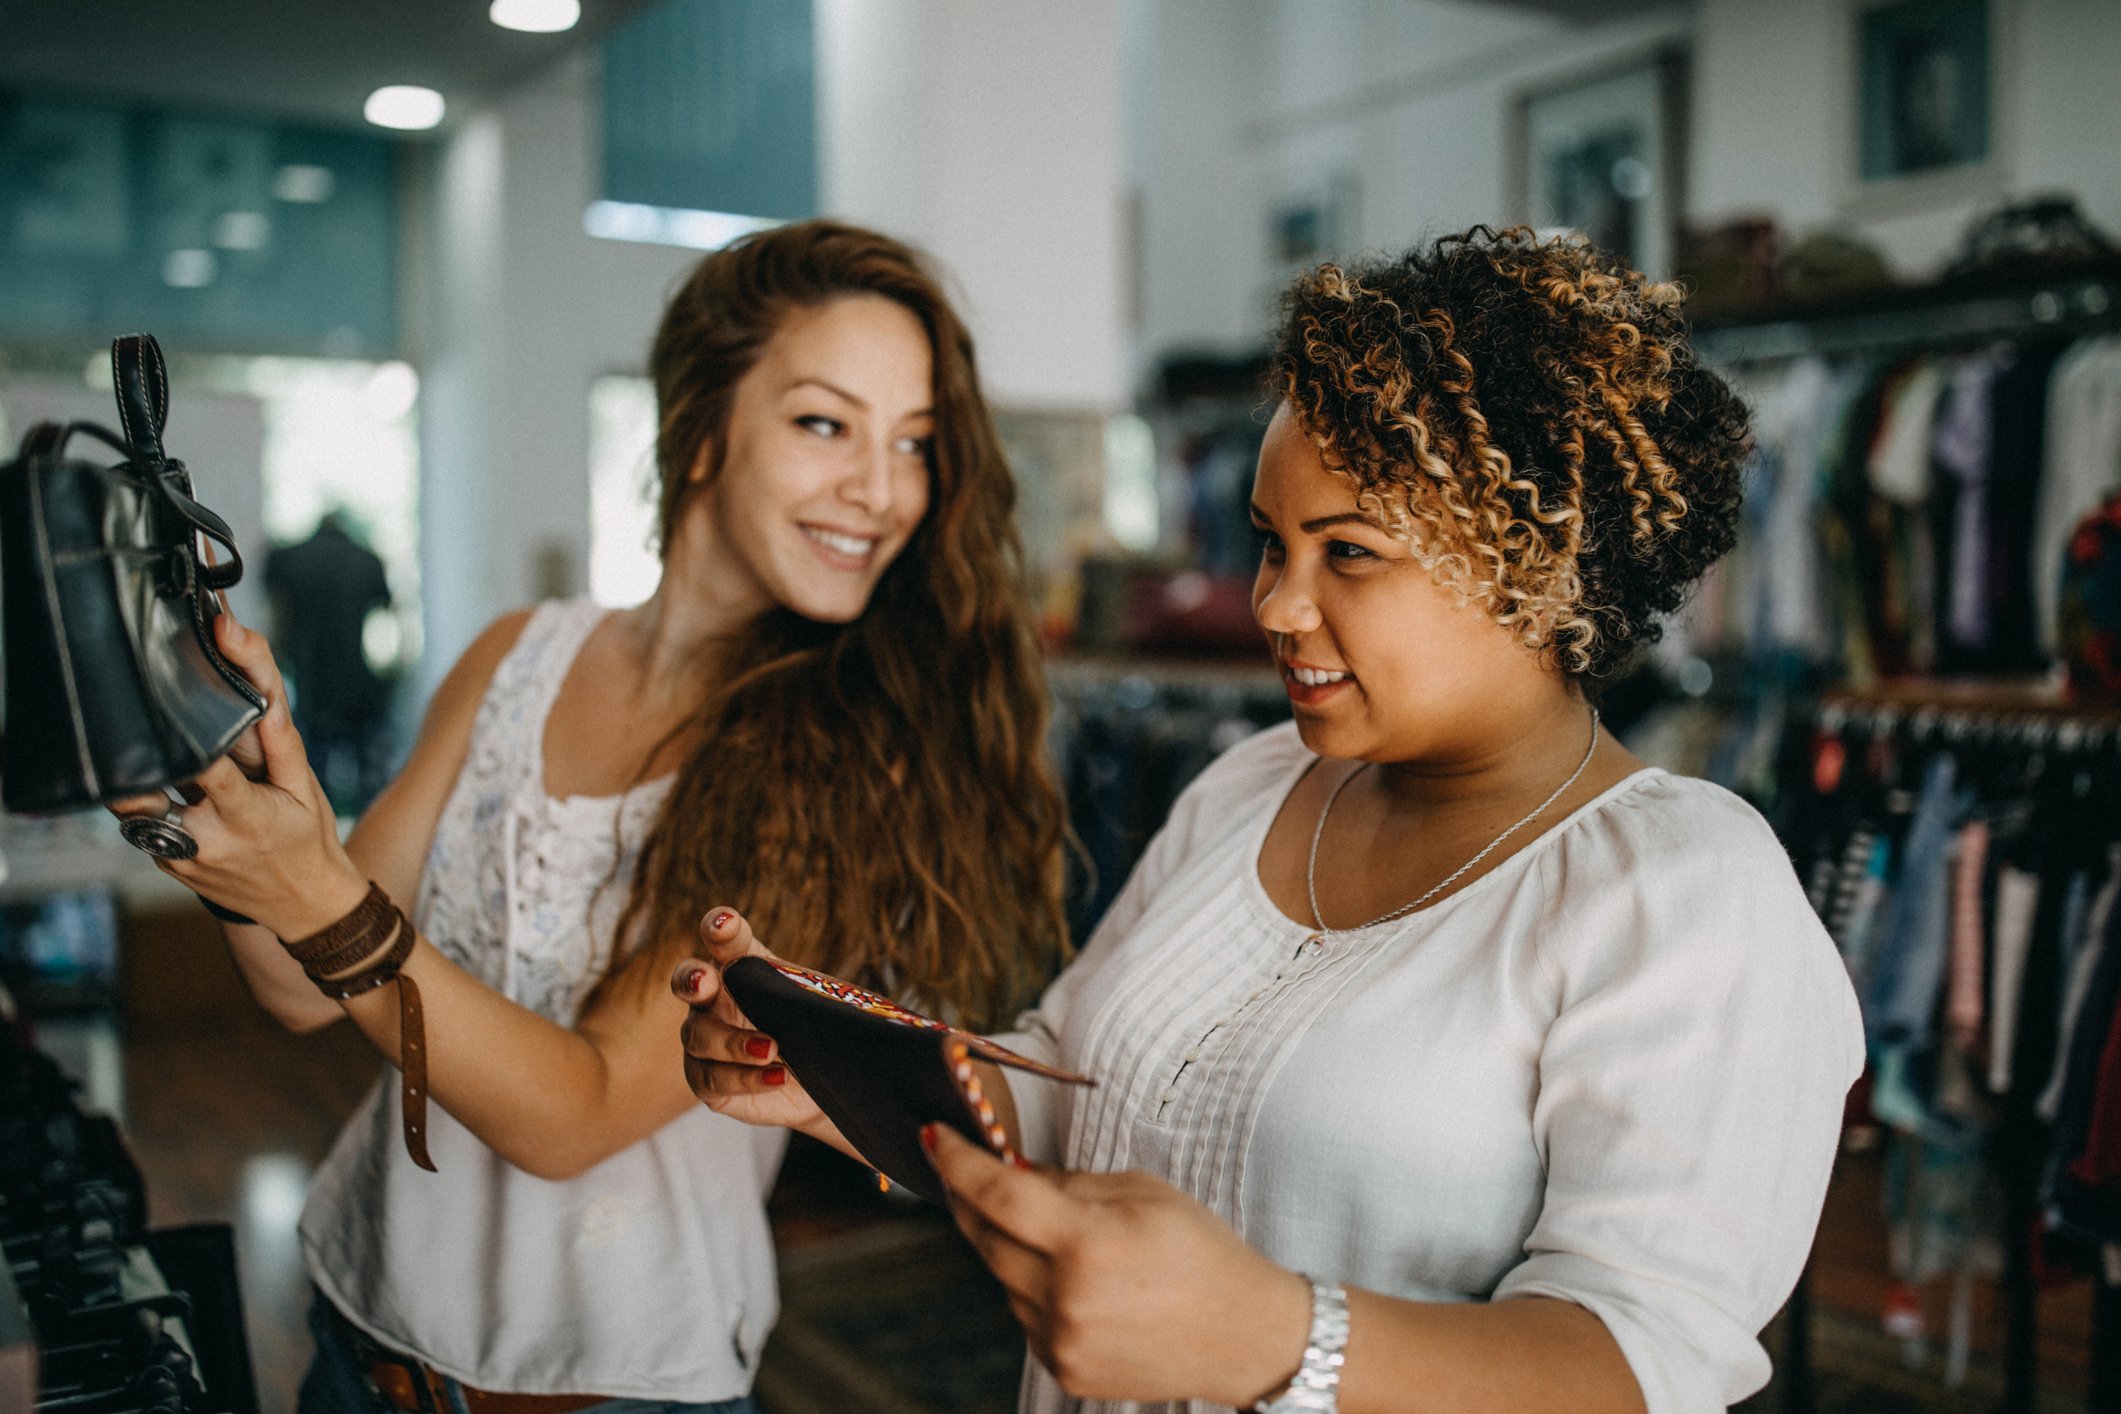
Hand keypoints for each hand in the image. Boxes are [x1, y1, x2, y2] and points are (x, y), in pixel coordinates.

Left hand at [107, 615, 365, 937]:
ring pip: (134, 810)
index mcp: (247, 817)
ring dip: (134, 781)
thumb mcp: (307, 791)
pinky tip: (167, 788)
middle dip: (134, 760)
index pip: (206, 770)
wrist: (307, 907)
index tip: (165, 703)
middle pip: (144, 794)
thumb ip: (283, 744)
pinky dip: (151, 803)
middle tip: (126, 721)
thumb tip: (265, 698)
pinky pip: (145, 827)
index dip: (185, 738)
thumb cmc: (310, 841)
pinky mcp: (168, 865)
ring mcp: (182, 859)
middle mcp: (207, 841)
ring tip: (138, 749)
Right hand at [672, 908, 828, 1136]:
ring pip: (698, 1036)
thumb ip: (816, 992)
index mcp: (742, 968)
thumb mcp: (822, 1004)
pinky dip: (745, 1078)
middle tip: (706, 982)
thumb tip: (854, 996)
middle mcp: (714, 1000)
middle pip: (687, 982)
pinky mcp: (708, 1082)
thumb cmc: (819, 1030)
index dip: (719, 927)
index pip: (725, 939)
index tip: (724, 923)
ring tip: (772, 1049)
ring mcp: (705, 1041)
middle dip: (691, 979)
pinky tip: (776, 1076)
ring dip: (733, 1042)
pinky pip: (712, 1079)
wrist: (825, 1083)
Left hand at [924, 1124, 1311, 1405]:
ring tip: (1054, 1233)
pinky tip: (1073, 1278)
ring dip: (1009, 1247)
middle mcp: (1066, 1298)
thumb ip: (1067, 1183)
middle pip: (985, 1238)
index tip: (932, 1136)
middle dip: (968, 1199)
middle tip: (961, 1169)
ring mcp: (1062, 1342)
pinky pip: (1025, 1315)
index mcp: (1087, 1243)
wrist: (1244, 1335)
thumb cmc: (1201, 1252)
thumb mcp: (1141, 1192)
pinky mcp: (1064, 1370)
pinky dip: (1032, 1288)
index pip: (997, 1195)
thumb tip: (1009, 1171)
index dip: (957, 1162)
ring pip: (1002, 1279)